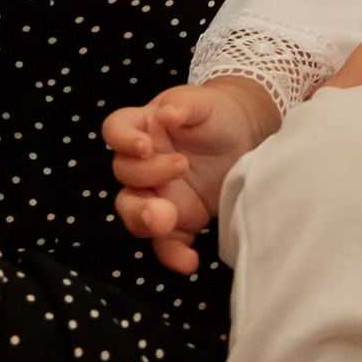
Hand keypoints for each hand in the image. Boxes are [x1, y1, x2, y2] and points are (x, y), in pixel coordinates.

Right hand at [104, 78, 277, 274]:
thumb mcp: (203, 102)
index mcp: (143, 128)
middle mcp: (143, 164)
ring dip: (145, 219)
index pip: (115, 130)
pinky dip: (173, 255)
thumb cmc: (217, 114)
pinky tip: (189, 260)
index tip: (144, 146)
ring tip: (169, 218)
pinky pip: (165, 243)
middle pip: (124, 176)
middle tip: (180, 167)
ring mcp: (158, 194)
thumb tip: (166, 113)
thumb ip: (183, 104)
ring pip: (133, 212)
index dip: (122, 140)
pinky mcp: (178, 220)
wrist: (246, 139)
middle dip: (146, 177)